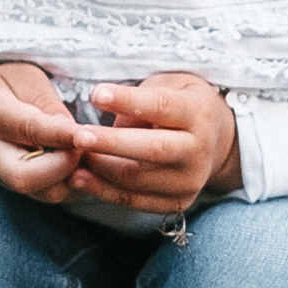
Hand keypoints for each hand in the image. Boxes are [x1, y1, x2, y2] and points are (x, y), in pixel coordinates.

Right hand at [0, 61, 89, 199]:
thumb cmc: (10, 85)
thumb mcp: (28, 78)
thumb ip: (48, 103)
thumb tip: (73, 132)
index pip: (25, 130)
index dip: (59, 135)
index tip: (85, 134)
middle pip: (24, 178)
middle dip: (63, 166)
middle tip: (86, 146)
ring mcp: (5, 176)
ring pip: (44, 193)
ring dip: (76, 176)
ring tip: (94, 154)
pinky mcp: (24, 187)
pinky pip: (55, 194)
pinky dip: (79, 183)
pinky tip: (91, 163)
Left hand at [63, 71, 239, 217]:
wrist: (216, 141)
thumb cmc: (181, 104)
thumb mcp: (169, 85)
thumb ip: (142, 98)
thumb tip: (110, 123)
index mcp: (198, 114)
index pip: (161, 107)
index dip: (128, 101)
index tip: (95, 94)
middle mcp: (199, 150)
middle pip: (152, 149)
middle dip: (111, 144)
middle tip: (77, 136)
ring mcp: (190, 181)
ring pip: (138, 178)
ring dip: (100, 169)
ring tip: (71, 156)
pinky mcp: (177, 202)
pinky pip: (135, 201)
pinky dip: (104, 191)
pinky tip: (79, 178)